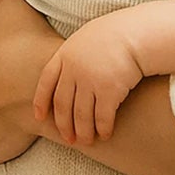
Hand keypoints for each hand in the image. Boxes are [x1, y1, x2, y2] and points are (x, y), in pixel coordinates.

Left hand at [33, 14, 143, 144]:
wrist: (135, 34)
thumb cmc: (113, 35)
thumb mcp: (85, 39)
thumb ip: (73, 56)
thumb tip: (68, 75)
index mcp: (65, 54)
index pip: (46, 81)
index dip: (41, 101)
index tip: (39, 117)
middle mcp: (74, 69)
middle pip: (63, 103)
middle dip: (64, 124)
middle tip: (68, 139)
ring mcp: (90, 80)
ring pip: (81, 115)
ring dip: (83, 132)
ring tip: (85, 141)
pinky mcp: (109, 91)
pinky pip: (102, 117)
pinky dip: (102, 129)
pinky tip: (105, 135)